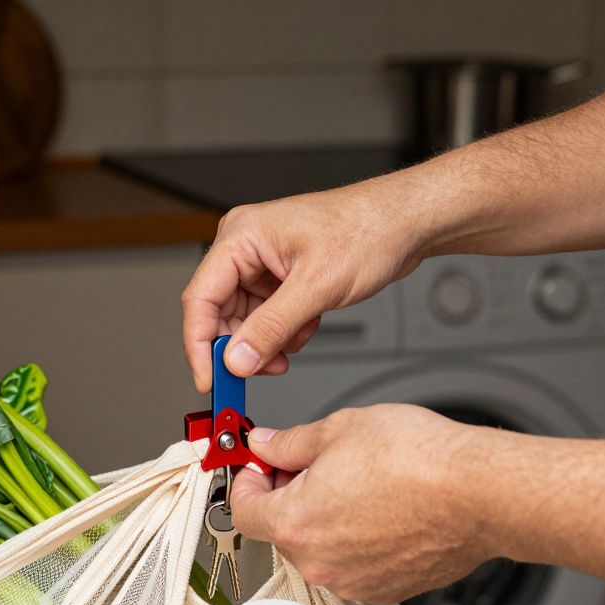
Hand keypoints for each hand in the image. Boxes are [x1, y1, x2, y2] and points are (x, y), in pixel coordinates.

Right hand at [181, 180, 429, 391]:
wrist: (405, 223)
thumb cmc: (366, 230)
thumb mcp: (317, 286)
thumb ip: (272, 327)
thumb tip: (238, 360)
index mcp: (241, 237)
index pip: (200, 298)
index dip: (200, 344)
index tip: (210, 380)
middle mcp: (245, 248)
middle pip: (219, 313)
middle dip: (243, 346)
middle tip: (262, 369)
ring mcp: (264, 263)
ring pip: (245, 320)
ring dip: (269, 341)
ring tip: (298, 338)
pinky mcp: (281, 277)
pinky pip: (267, 317)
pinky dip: (285, 332)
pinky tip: (309, 325)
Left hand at [228, 405, 496, 603]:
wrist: (480, 493)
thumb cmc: (420, 461)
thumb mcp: (339, 428)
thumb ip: (289, 442)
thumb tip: (266, 445)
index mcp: (296, 523)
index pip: (242, 509)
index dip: (246, 481)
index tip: (259, 466)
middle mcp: (320, 562)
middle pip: (282, 530)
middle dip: (289, 495)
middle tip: (315, 463)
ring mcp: (354, 581)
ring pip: (319, 547)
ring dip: (325, 517)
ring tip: (359, 481)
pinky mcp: (386, 589)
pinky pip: (354, 563)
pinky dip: (357, 538)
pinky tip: (381, 507)